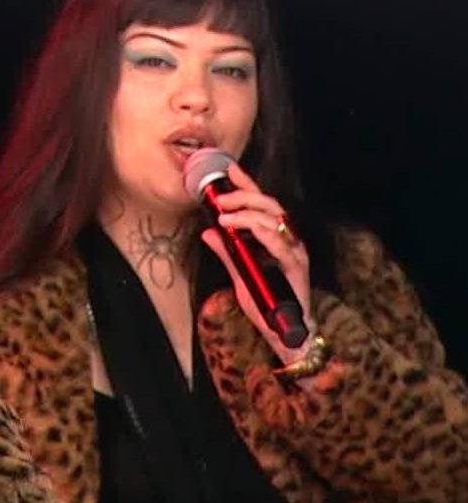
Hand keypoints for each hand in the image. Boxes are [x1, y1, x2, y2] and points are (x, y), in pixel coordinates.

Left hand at [198, 162, 317, 363]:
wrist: (285, 332)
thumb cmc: (267, 303)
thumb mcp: (240, 274)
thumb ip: (227, 252)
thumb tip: (207, 233)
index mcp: (276, 237)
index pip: (262, 204)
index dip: (246, 184)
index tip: (228, 170)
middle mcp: (288, 240)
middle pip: (269, 205)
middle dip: (243, 195)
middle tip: (219, 197)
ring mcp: (295, 251)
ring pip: (274, 219)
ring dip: (246, 212)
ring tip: (223, 214)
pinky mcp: (296, 266)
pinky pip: (279, 242)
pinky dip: (259, 232)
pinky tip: (241, 229)